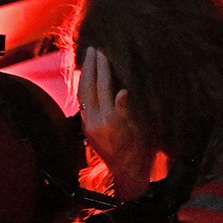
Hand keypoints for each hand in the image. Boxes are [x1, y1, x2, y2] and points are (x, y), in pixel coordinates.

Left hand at [76, 46, 152, 199]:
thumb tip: (122, 91)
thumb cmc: (141, 151)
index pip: (103, 87)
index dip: (103, 69)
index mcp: (110, 120)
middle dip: (90, 67)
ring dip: (84, 75)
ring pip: (81, 95)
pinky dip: (84, 88)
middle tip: (93, 49)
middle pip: (88, 88)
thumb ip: (128, 110)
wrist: (128, 173)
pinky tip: (87, 79)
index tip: (103, 52)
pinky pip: (82, 103)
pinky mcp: (86, 129)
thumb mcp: (140, 130)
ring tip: (88, 59)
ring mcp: (88, 126)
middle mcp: (94, 122)